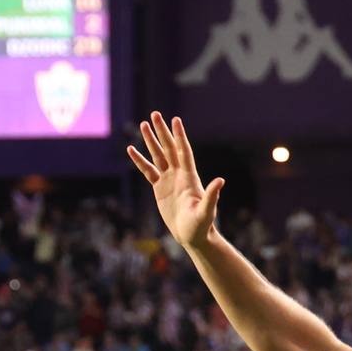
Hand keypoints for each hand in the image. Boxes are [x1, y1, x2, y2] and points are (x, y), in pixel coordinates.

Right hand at [125, 114, 223, 251]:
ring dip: (150, 141)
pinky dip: (140, 161)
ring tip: (143, 124)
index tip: (175, 120)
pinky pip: (148, 171)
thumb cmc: (201, 225)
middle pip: (169, 148)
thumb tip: (220, 181)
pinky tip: (131, 150)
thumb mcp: (206, 211)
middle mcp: (179, 174)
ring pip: (158, 155)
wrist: (192, 235)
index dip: (180, 136)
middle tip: (154, 114)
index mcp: (189, 177)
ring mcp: (168, 180)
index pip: (184, 151)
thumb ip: (212, 196)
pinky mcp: (159, 188)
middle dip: (162, 131)